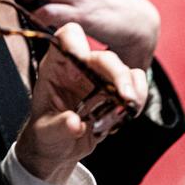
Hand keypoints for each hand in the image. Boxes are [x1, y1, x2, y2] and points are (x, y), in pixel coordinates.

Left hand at [16, 22, 146, 184]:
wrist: (58, 146)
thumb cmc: (46, 132)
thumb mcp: (45, 131)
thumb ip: (58, 126)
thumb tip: (74, 123)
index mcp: (57, 66)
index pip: (67, 38)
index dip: (76, 42)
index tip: (84, 59)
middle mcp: (80, 67)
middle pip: (103, 55)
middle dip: (117, 73)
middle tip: (126, 97)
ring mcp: (100, 79)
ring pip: (123, 69)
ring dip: (132, 87)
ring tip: (130, 108)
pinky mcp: (115, 93)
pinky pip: (135, 84)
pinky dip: (139, 96)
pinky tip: (131, 113)